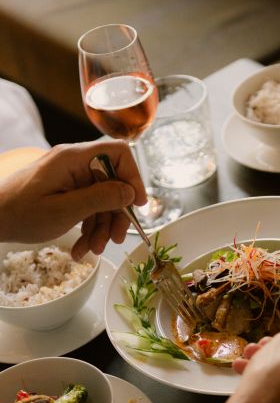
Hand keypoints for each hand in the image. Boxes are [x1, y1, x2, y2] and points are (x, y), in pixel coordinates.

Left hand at [0, 140, 146, 258]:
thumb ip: (99, 199)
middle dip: (116, 214)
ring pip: (103, 200)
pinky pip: (89, 208)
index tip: (137, 204)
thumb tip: (130, 193)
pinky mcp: (67, 192)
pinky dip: (89, 229)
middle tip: (116, 239)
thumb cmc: (20, 213)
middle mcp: (75, 164)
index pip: (118, 153)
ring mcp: (71, 179)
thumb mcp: (64, 210)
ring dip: (102, 228)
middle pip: (113, 183)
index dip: (133, 177)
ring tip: (94, 250)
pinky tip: (82, 248)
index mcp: (73, 159)